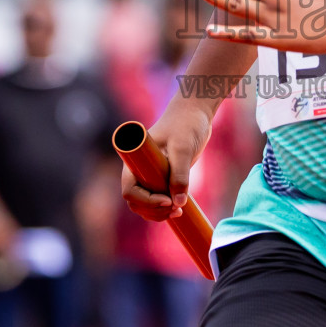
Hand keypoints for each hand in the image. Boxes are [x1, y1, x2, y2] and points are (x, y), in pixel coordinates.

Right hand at [121, 102, 210, 222]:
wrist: (195, 114)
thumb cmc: (186, 125)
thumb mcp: (183, 148)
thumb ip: (180, 174)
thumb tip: (178, 203)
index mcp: (135, 161)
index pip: (130, 190)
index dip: (146, 201)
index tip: (168, 200)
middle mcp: (139, 169)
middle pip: (136, 201)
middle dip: (152, 210)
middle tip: (176, 210)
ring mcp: (150, 174)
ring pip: (145, 204)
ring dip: (158, 213)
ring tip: (179, 212)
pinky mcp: (163, 177)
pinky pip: (157, 200)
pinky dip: (165, 208)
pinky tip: (179, 209)